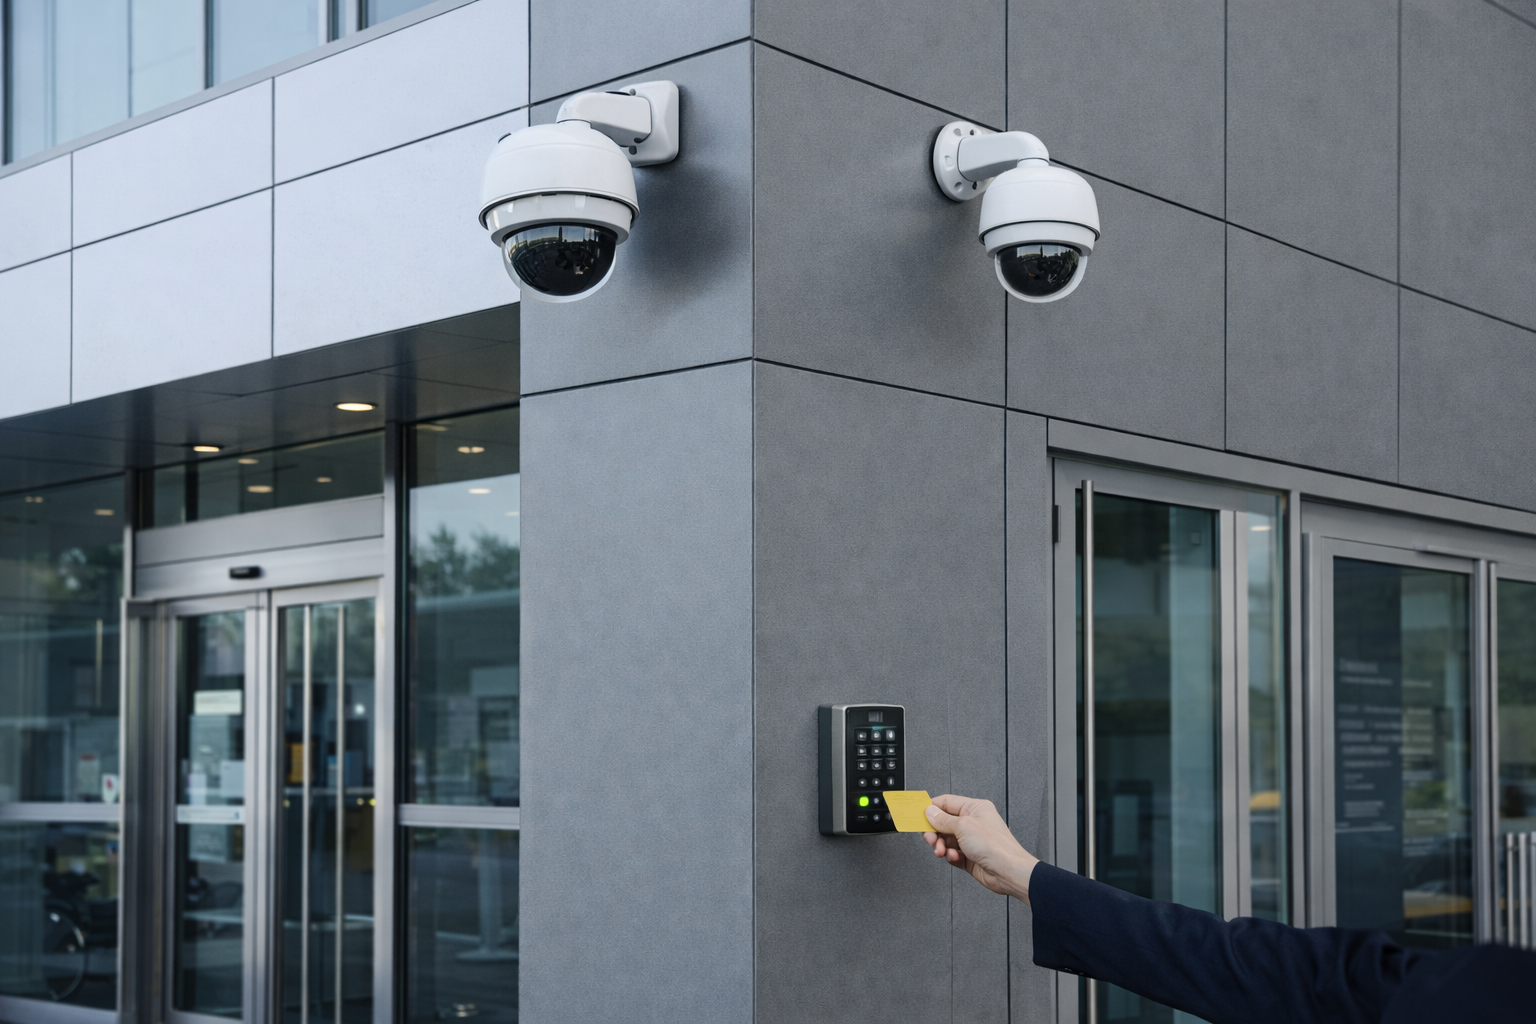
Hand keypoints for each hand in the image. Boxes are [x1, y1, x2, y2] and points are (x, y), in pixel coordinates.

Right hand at [922, 794, 1039, 903]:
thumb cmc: (996, 846)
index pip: (946, 803)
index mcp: (975, 808)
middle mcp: (973, 823)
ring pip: (946, 840)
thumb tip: (930, 812)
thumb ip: (943, 819)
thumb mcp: (963, 826)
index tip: (918, 815)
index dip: (931, 808)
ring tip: (942, 850)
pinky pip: (952, 853)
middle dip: (935, 831)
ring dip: (941, 846)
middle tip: (929, 837)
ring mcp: (971, 840)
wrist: (1008, 872)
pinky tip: (954, 857)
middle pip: (943, 823)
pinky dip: (950, 856)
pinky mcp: (970, 856)